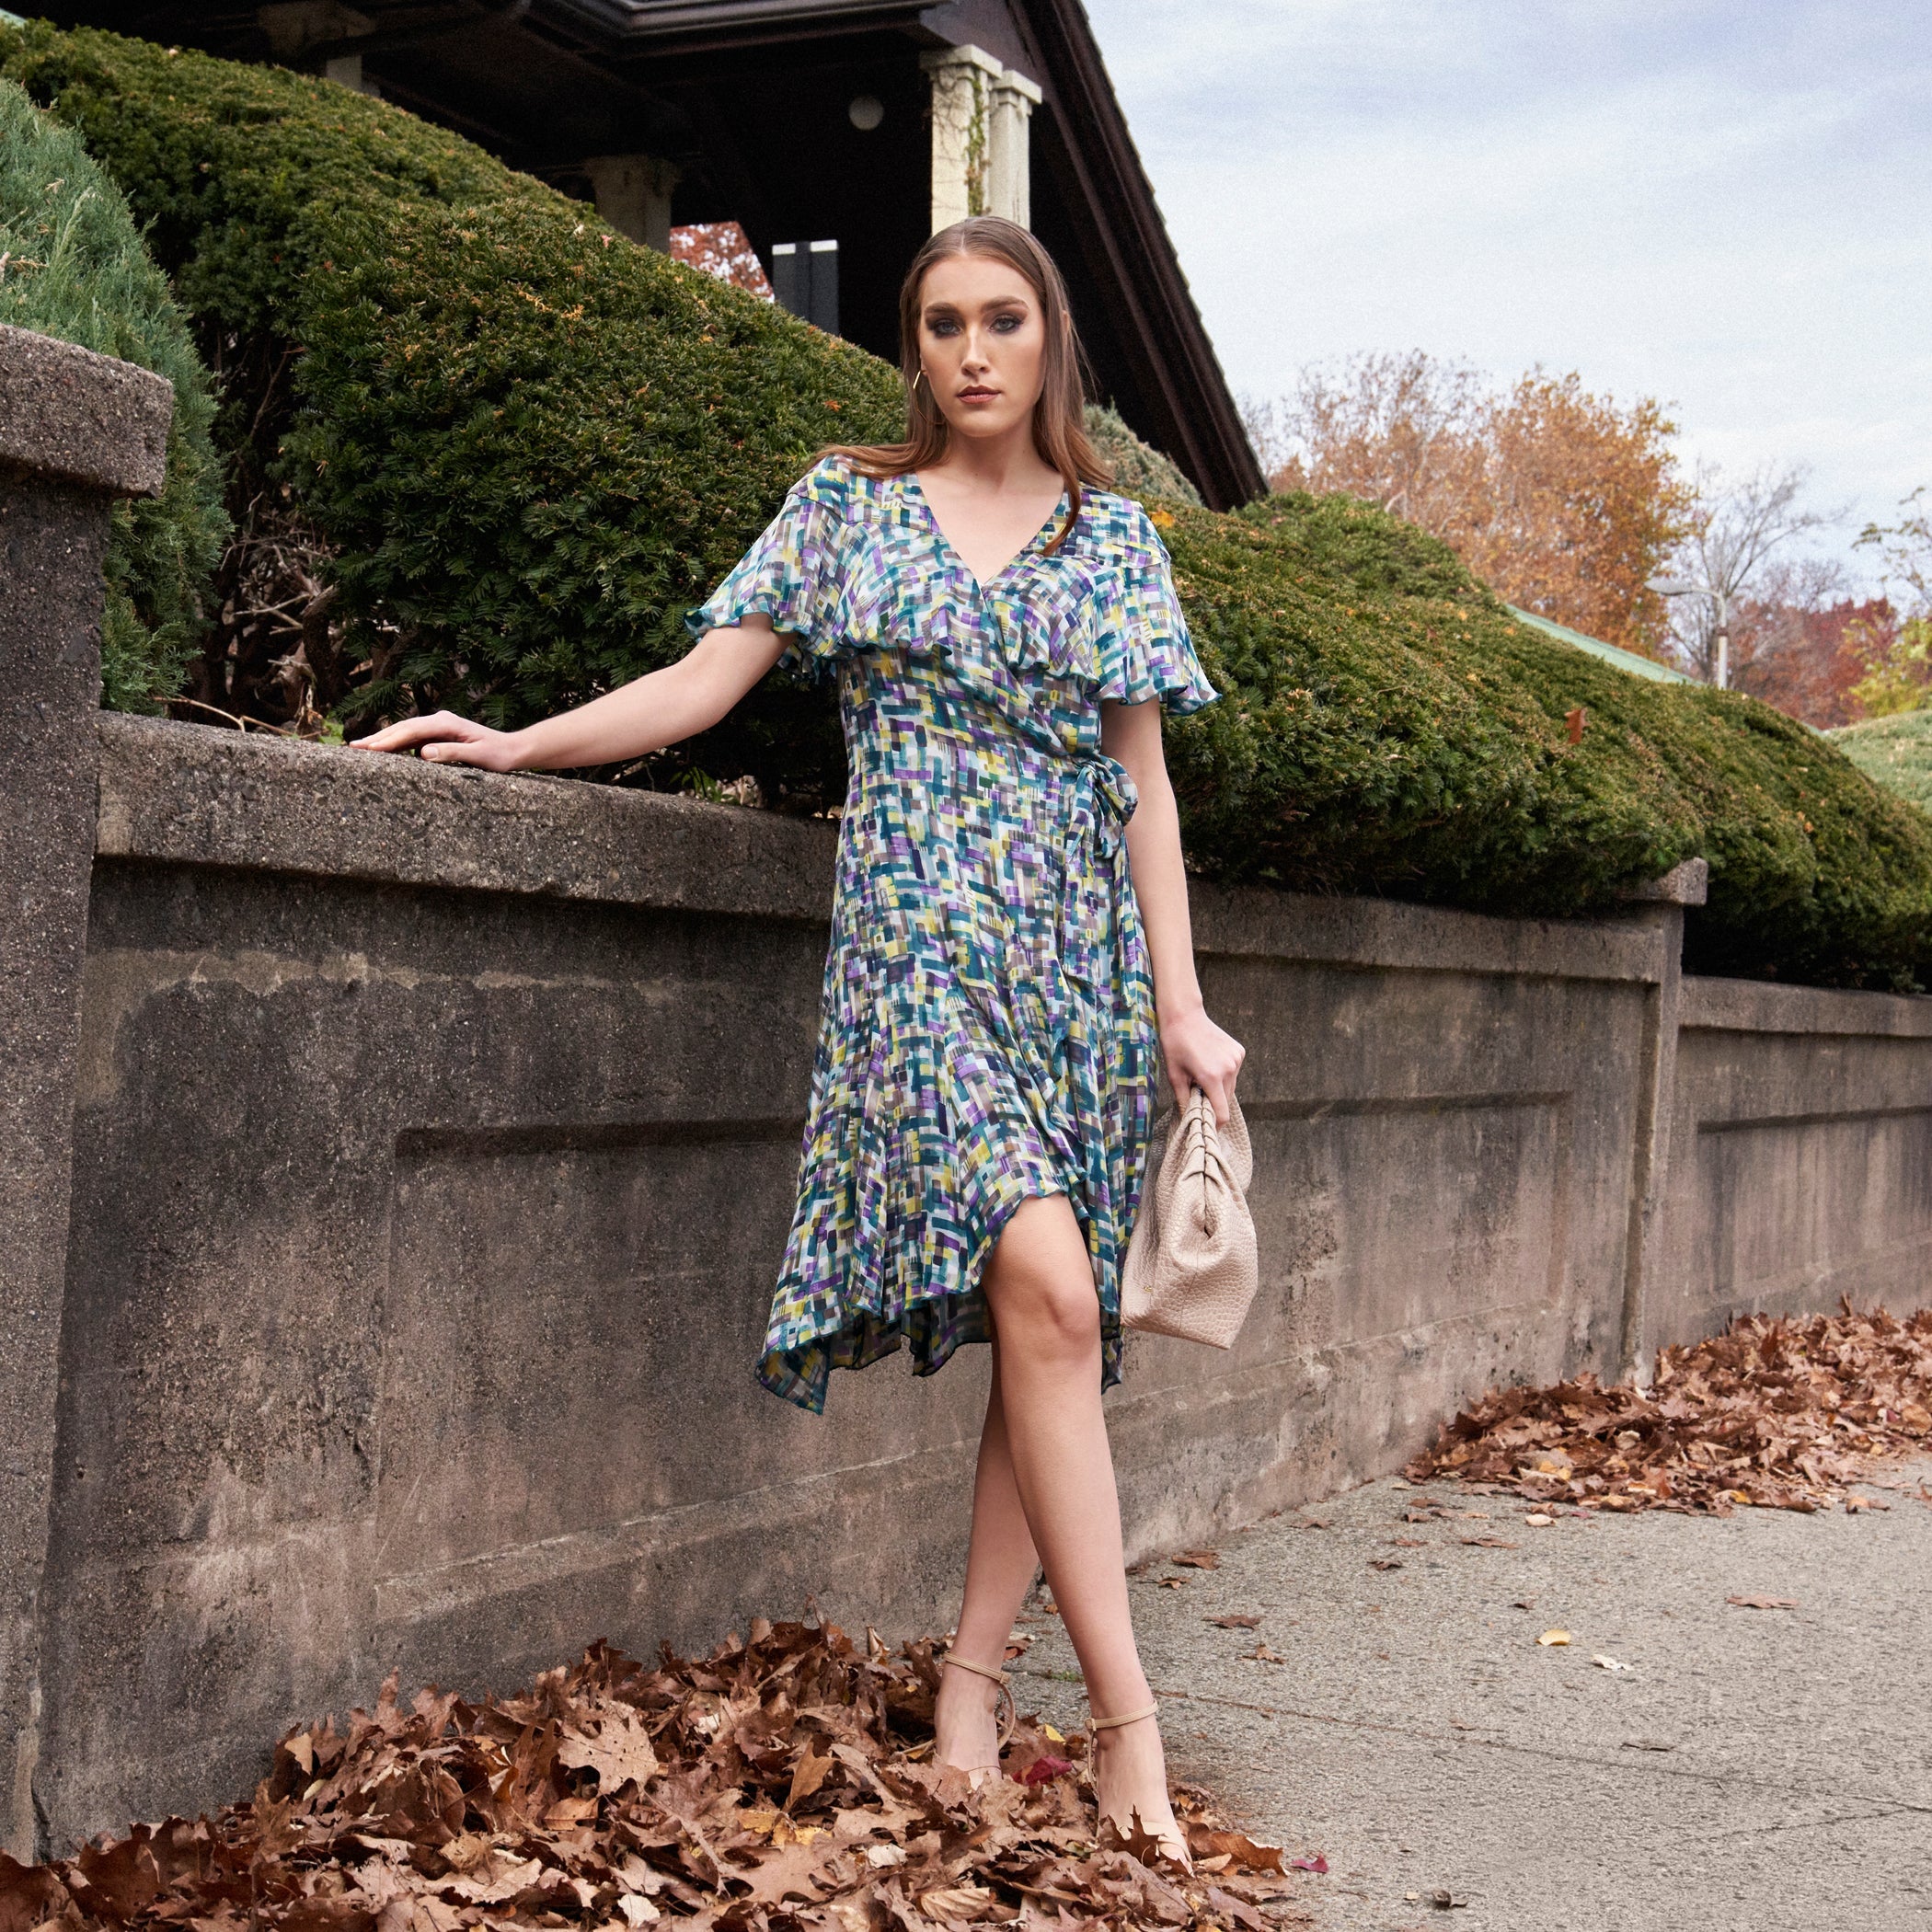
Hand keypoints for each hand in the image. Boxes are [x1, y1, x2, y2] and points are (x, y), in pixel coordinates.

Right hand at [348, 710, 523, 769]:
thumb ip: (453, 752)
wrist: (513, 749)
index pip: (412, 731)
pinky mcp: (438, 734)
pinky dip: (395, 744)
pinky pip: (412, 738)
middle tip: (353, 748)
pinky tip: (382, 751)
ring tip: (359, 748)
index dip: (390, 740)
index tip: (371, 749)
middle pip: (403, 728)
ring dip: (383, 739)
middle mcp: (440, 720)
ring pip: (405, 731)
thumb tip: (424, 753)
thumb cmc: (499, 755)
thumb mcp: (480, 756)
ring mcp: (438, 726)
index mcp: (447, 723)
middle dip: (378, 737)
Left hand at [1158, 1003, 1245, 1124]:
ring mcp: (1236, 1059)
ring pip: (1231, 1086)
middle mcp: (1228, 1069)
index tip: (1208, 1128)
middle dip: (1214, 1103)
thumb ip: (1184, 1101)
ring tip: (1202, 1074)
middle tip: (1198, 1096)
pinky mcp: (1239, 1052)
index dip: (1216, 1124)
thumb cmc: (1175, 1045)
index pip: (1222, 1113)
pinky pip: (1233, 1072)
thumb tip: (1190, 1120)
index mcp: (1211, 1077)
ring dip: (1219, 1088)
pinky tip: (1211, 1062)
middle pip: (1227, 1100)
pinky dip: (1224, 1074)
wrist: (1184, 1015)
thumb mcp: (1174, 1076)